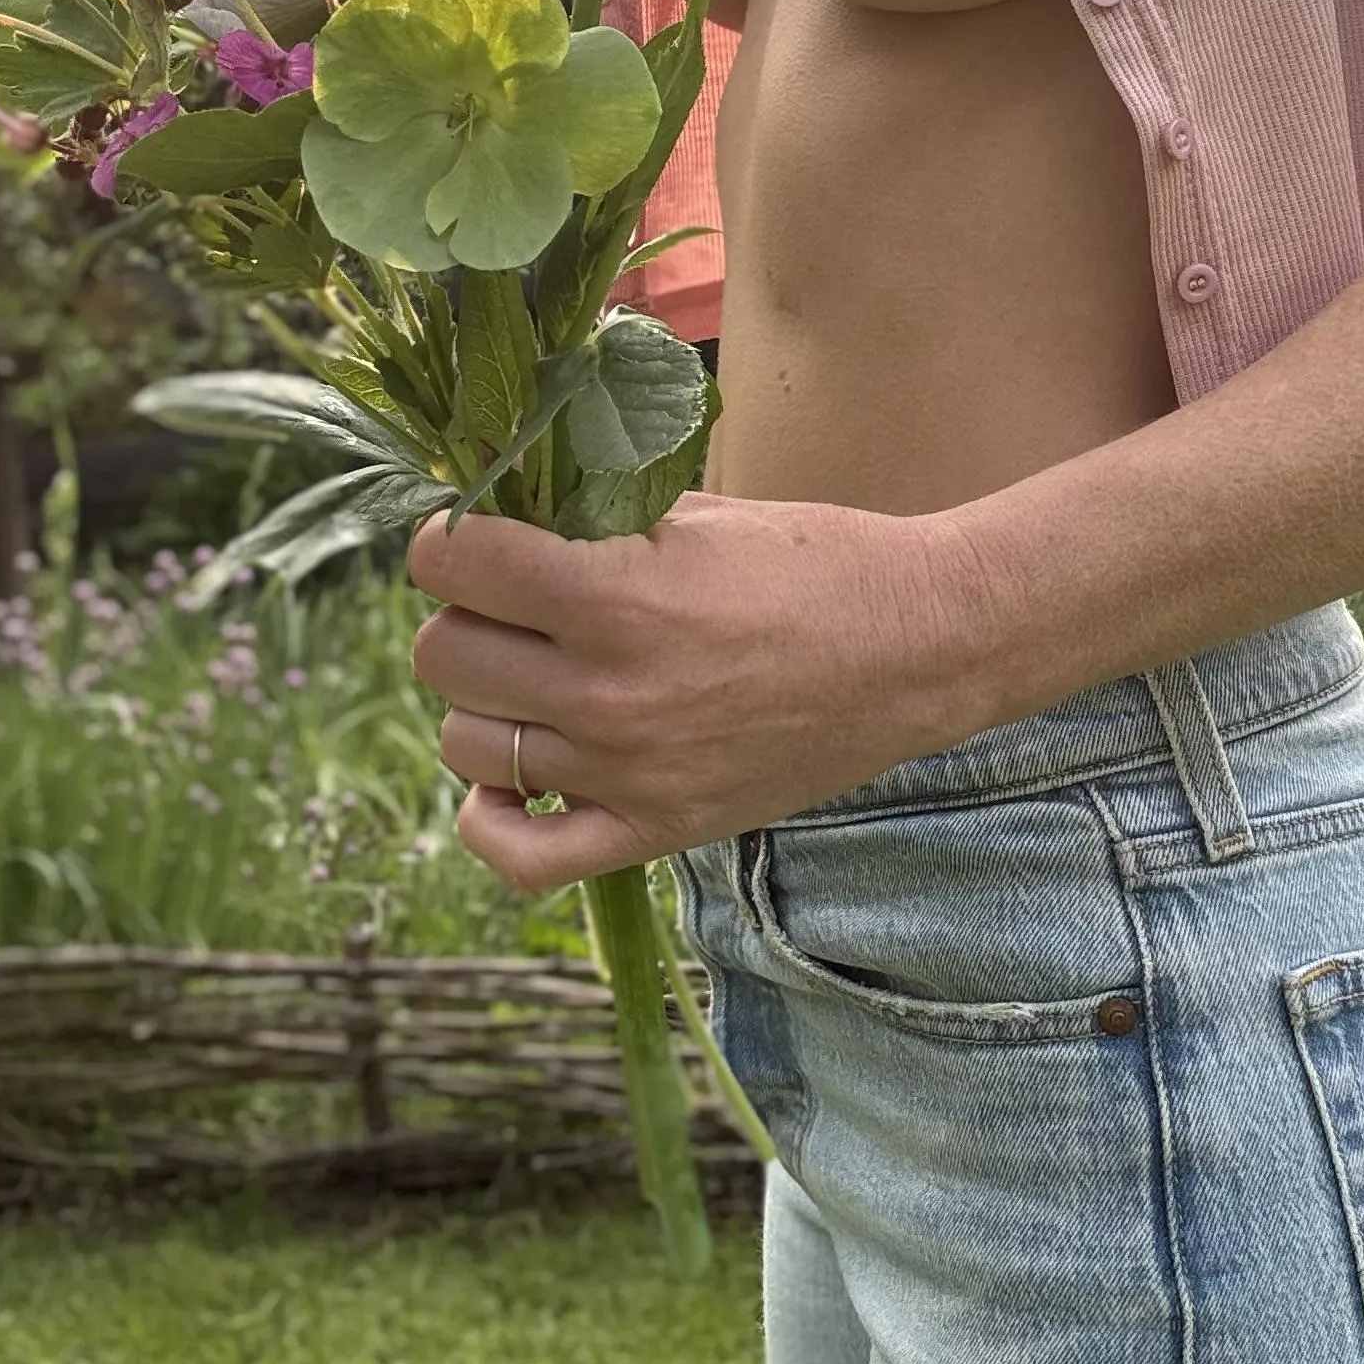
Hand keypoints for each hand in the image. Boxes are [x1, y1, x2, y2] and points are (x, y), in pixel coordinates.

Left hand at [408, 493, 1000, 891]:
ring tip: (537, 679)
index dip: (451, 540)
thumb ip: (588, 520)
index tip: (479, 538)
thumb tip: (492, 507)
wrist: (920, 648)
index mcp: (612, 597)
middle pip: (442, 655)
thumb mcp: (696, 517)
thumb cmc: (817, 563)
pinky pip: (519, 856)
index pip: (448, 563)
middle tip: (519, 605)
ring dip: (486, 704)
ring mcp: (625, 772)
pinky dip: (492, 820)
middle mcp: (606, 692)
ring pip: (467, 742)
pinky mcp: (655, 830)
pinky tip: (513, 779)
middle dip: (469, 618)